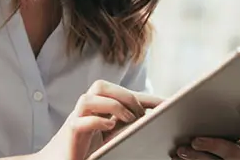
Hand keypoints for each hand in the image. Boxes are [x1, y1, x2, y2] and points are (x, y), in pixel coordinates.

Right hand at [31, 80, 162, 159]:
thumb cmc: (84, 152)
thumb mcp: (111, 139)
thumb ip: (125, 129)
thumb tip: (149, 124)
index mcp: (98, 111)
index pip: (123, 95)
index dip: (147, 97)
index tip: (169, 104)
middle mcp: (86, 112)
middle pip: (100, 86)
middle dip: (125, 95)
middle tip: (139, 114)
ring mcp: (76, 120)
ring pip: (88, 98)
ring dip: (112, 105)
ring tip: (127, 119)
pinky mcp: (70, 134)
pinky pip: (80, 121)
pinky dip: (97, 121)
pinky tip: (109, 128)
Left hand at [172, 117, 239, 159]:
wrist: (228, 155)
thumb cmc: (229, 130)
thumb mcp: (234, 123)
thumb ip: (228, 111)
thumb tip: (207, 91)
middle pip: (232, 152)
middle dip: (213, 146)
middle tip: (196, 141)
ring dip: (196, 157)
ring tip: (181, 150)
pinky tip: (177, 155)